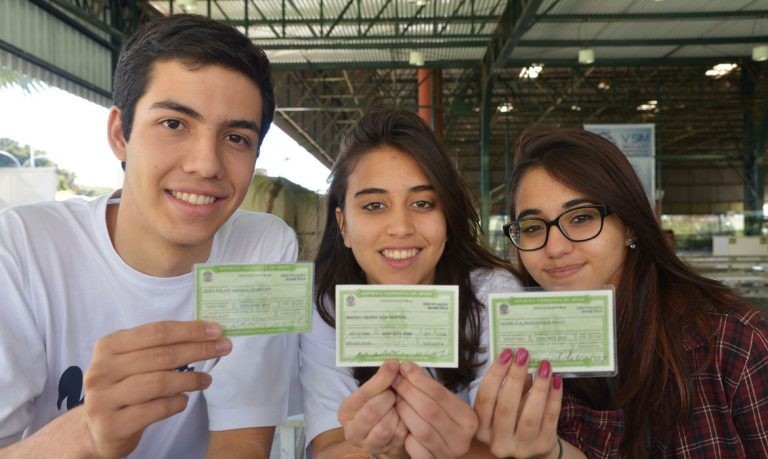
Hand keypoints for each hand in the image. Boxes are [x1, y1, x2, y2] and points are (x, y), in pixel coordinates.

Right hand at [83, 320, 231, 457]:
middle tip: (223, 348)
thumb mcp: (133, 362)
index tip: (216, 330)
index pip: (156, 332)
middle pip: (161, 355)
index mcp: (108, 346)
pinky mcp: (111, 425)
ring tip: (207, 380)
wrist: (98, 430)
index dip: (189, 330)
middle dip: (197, 350)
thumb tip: (206, 333)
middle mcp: (101, 370)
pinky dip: (176, 403)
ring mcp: (103, 399)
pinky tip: (184, 400)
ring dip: (190, 379)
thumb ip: (159, 348)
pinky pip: (155, 409)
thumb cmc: (124, 388)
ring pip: (158, 382)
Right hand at [337, 360, 407, 457]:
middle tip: (395, 393)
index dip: (381, 379)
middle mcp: (353, 431)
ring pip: (385, 428)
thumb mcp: (374, 391)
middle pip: (371, 412)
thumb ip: (381, 379)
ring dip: (397, 413)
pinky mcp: (386, 451)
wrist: (388, 429)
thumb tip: (393, 363)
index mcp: (346, 411)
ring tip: (400, 405)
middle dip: (388, 399)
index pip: (363, 394)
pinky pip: (399, 437)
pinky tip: (406, 417)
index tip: (395, 364)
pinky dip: (406, 424)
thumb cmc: (379, 404)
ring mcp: (369, 445)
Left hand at [392, 361, 477, 458]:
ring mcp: (449, 453)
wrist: (443, 449)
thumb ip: (429, 389)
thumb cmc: (441, 422)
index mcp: (468, 418)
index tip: (405, 367)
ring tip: (395, 399)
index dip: (420, 380)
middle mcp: (462, 437)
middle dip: (409, 392)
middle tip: (395, 381)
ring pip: (422, 429)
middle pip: (430, 410)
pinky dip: (407, 437)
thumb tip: (407, 367)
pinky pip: (417, 450)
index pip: (441, 394)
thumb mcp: (443, 405)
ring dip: (405, 412)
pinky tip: (401, 426)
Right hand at [474, 348, 561, 458]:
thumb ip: (507, 387)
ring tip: (544, 365)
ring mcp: (521, 447)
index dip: (495, 374)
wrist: (533, 450)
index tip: (507, 353)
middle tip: (524, 354)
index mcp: (481, 429)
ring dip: (539, 387)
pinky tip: (556, 380)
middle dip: (515, 376)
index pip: (485, 399)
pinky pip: (550, 419)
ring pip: (530, 416)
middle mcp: (498, 442)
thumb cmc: (513, 421)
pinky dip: (554, 397)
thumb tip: (518, 360)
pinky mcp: (542, 446)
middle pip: (506, 407)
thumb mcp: (502, 406)